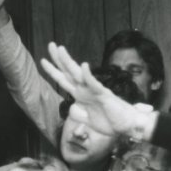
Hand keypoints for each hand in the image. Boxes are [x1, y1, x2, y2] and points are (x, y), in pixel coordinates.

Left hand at [40, 43, 157, 138]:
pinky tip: (83, 65)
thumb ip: (79, 113)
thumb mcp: (88, 121)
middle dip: (58, 59)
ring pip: (78, 74)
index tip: (43, 60)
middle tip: (50, 45)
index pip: (64, 80)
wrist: (127, 126)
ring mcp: (94, 90)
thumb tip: (71, 108)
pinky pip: (95, 84)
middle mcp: (86, 89)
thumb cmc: (110, 122)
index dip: (53, 71)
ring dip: (68, 62)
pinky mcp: (104, 94)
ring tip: (60, 49)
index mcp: (81, 95)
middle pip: (69, 72)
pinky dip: (88, 75)